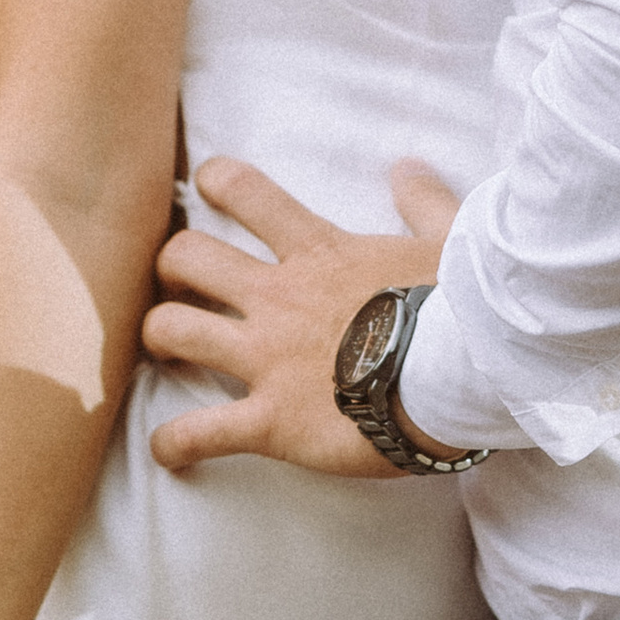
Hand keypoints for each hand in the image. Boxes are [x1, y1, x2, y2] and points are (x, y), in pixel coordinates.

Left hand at [143, 157, 463, 474]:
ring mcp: (266, 359)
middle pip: (186, 257)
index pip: (245, 190)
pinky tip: (167, 451)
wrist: (459, 378)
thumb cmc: (459, 310)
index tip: (206, 185)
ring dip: (160, 336)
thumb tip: (409, 168)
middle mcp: (278, 298)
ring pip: (174, 330)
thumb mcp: (450, 240)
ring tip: (164, 347)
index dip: (216, 181)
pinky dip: (175, 443)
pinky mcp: (269, 420)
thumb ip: (425, 202)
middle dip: (172, 265)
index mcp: (318, 251)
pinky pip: (199, 432)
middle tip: (181, 282)